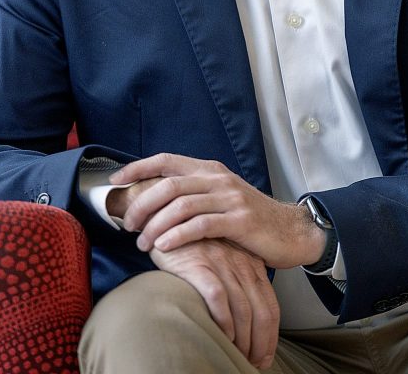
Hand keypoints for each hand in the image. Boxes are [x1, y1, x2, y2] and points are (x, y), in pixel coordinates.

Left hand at [112, 153, 325, 268]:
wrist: (292, 232)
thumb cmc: (250, 220)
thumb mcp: (221, 198)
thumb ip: (194, 195)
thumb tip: (153, 201)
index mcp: (211, 170)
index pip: (167, 160)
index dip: (138, 167)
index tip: (115, 181)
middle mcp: (219, 179)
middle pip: (168, 184)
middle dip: (141, 204)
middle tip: (127, 225)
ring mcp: (230, 198)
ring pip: (181, 206)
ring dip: (155, 225)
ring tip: (142, 244)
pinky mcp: (240, 221)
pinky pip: (201, 225)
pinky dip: (177, 236)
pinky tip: (164, 247)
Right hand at [149, 238, 278, 368]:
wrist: (169, 219)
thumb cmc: (195, 246)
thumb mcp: (224, 261)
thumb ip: (237, 282)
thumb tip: (244, 320)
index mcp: (252, 264)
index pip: (270, 305)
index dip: (271, 335)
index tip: (265, 356)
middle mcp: (242, 264)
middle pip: (261, 311)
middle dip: (261, 342)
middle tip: (254, 362)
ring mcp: (222, 264)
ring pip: (242, 308)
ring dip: (243, 338)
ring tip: (238, 356)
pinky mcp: (199, 265)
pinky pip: (218, 297)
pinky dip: (223, 320)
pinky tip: (222, 336)